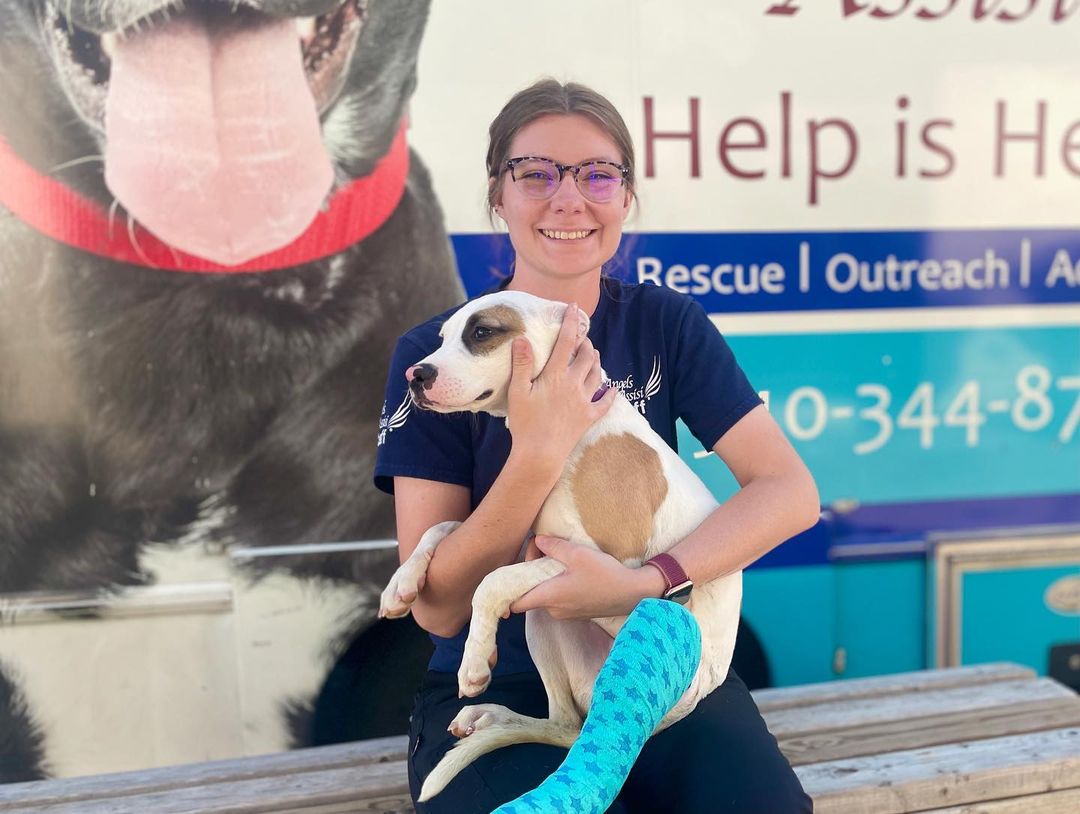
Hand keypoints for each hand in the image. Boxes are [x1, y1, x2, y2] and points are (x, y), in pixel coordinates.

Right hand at [506, 304, 615, 469]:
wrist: (540, 454)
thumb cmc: (525, 423)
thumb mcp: (517, 392)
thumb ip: (522, 364)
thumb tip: (522, 339)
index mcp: (555, 375)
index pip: (566, 342)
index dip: (571, 322)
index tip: (574, 309)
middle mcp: (574, 384)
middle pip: (587, 356)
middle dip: (586, 342)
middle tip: (582, 338)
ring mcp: (584, 401)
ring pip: (597, 374)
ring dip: (596, 361)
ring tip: (593, 354)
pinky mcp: (589, 417)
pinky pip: (605, 402)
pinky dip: (610, 393)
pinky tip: (613, 388)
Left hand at [509, 536, 664, 618]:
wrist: (634, 593)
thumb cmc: (604, 574)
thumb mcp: (577, 554)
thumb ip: (553, 546)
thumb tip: (536, 541)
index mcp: (549, 597)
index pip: (514, 603)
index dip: (505, 592)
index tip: (506, 576)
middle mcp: (553, 610)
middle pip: (529, 593)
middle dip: (530, 572)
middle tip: (541, 548)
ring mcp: (565, 614)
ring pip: (544, 595)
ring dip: (545, 577)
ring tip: (558, 556)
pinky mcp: (577, 612)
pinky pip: (557, 598)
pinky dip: (557, 585)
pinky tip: (570, 570)